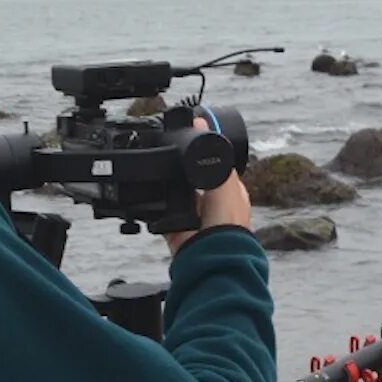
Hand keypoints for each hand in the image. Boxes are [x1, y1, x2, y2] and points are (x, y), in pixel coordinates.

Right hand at [166, 118, 254, 253]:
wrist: (213, 254)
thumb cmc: (229, 221)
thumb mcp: (224, 181)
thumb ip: (213, 158)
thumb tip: (204, 126)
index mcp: (229, 190)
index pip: (213, 165)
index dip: (200, 152)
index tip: (185, 137)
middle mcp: (212, 204)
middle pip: (191, 179)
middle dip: (181, 172)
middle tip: (166, 157)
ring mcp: (194, 218)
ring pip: (176, 196)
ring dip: (168, 191)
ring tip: (158, 178)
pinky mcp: (177, 231)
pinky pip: (161, 216)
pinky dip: (156, 211)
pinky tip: (152, 202)